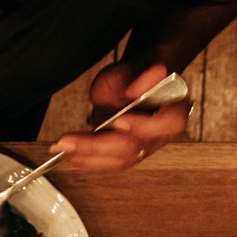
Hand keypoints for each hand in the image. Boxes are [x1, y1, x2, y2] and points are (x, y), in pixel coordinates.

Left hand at [53, 63, 187, 171]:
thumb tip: (148, 78)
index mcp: (172, 108)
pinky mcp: (127, 156)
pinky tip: (71, 154)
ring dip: (89, 156)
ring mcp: (143, 148)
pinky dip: (88, 160)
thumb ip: (136, 77)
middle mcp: (161, 133)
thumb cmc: (131, 79)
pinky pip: (109, 164)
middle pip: (136, 148)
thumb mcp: (127, 72)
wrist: (128, 87)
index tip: (120, 120)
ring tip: (64, 146)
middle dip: (99, 146)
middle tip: (71, 140)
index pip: (170, 122)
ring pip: (120, 160)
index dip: (146, 125)